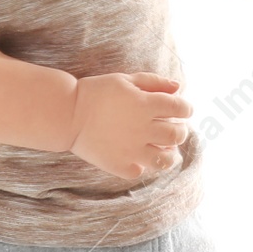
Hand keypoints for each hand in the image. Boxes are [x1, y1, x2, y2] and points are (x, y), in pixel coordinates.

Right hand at [68, 72, 192, 179]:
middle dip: (180, 131)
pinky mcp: (119, 165)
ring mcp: (132, 150)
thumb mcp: (125, 80)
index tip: (182, 110)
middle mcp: (143, 129)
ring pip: (164, 160)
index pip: (181, 108)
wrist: (66, 113)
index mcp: (146, 105)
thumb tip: (179, 88)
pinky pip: (139, 171)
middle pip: (177, 135)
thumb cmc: (97, 92)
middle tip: (174, 128)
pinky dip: (142, 166)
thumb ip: (154, 82)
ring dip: (169, 154)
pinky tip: (138, 158)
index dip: (186, 108)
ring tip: (164, 149)